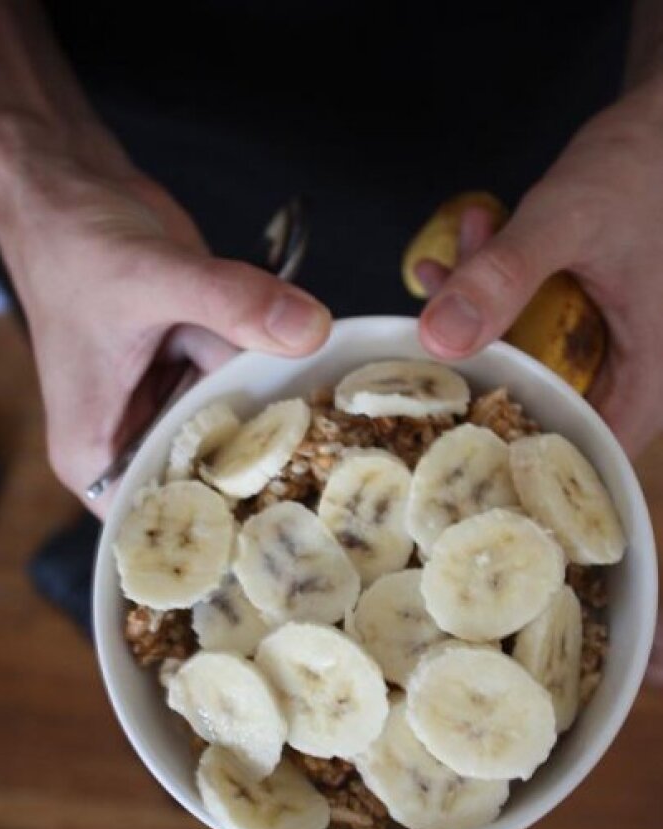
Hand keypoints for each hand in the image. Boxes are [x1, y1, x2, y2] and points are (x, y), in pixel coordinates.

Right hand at [0, 119, 331, 515]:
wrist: (73, 187)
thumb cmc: (73, 243)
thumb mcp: (151, 277)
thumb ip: (230, 303)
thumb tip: (310, 331)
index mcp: (98, 455)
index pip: (170, 520)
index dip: (231, 521)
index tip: (297, 511)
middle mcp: (134, 440)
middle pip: (214, 477)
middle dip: (267, 460)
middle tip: (334, 462)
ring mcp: (169, 403)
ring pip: (238, 424)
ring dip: (276, 403)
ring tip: (323, 404)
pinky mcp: (195, 368)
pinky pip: (245, 381)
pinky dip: (270, 365)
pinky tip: (306, 361)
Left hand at [417, 77, 662, 457]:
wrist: (660, 125)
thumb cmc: (640, 169)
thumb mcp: (568, 219)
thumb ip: (506, 277)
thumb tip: (439, 341)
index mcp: (649, 376)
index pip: (583, 453)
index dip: (516, 451)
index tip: (452, 424)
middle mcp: (631, 373)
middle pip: (544, 405)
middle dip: (483, 359)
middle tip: (443, 314)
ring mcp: (608, 348)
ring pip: (528, 360)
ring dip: (483, 311)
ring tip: (461, 251)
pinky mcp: (585, 320)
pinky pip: (528, 323)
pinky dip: (497, 288)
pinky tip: (473, 240)